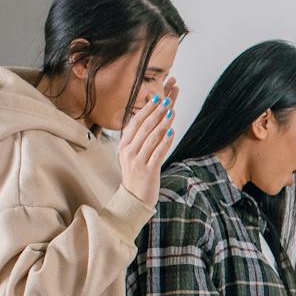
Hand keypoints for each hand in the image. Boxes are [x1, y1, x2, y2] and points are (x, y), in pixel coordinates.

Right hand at [119, 82, 176, 203]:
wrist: (134, 200)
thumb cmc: (136, 174)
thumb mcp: (133, 154)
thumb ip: (140, 138)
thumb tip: (152, 118)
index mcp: (124, 145)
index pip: (135, 122)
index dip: (147, 108)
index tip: (157, 96)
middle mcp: (129, 151)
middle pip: (144, 127)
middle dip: (157, 111)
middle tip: (167, 98)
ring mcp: (137, 161)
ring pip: (151, 138)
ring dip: (162, 123)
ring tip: (172, 111)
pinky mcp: (147, 171)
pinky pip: (158, 153)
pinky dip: (165, 141)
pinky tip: (172, 132)